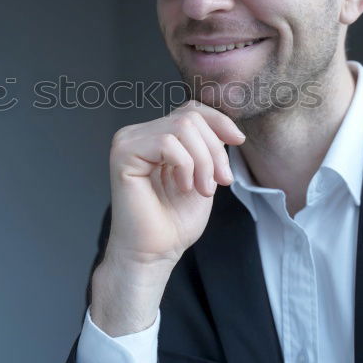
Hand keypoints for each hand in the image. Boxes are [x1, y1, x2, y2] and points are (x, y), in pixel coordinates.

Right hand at [90, 101, 244, 335]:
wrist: (155, 253)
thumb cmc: (174, 221)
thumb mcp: (204, 175)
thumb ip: (209, 147)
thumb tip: (227, 126)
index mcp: (156, 135)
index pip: (191, 109)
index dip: (219, 121)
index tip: (238, 141)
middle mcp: (139, 133)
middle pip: (190, 117)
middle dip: (214, 150)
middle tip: (218, 183)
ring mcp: (128, 141)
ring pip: (182, 127)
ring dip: (202, 161)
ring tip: (202, 189)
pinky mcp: (123, 153)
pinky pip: (167, 142)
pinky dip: (185, 165)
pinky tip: (182, 187)